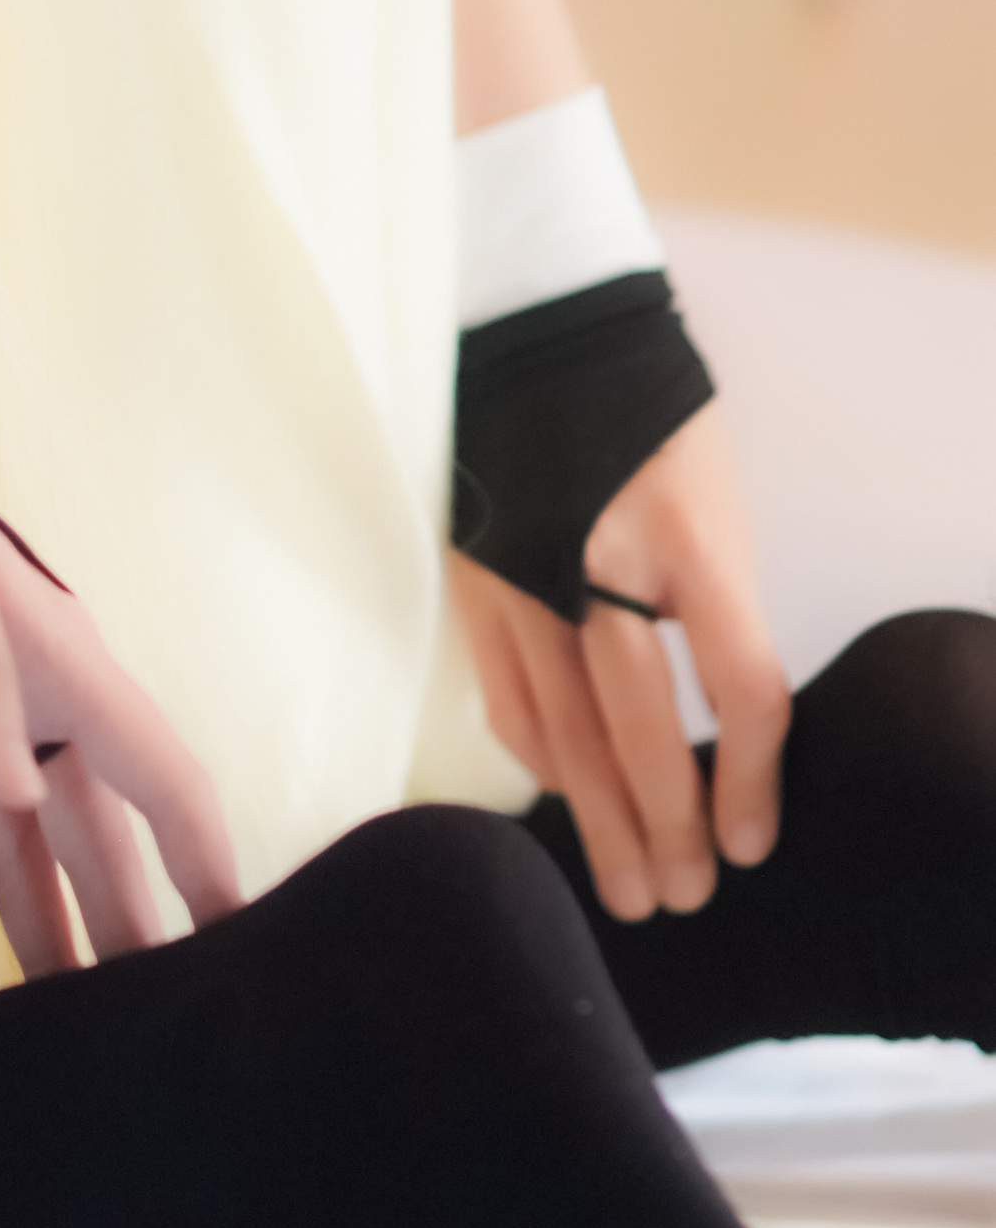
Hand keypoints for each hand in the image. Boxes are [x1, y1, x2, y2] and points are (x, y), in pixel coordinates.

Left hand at [0, 464, 241, 978]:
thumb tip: (18, 792)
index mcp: (76, 676)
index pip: (165, 780)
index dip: (203, 856)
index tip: (238, 937)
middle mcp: (44, 717)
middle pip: (100, 841)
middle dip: (128, 924)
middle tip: (151, 1020)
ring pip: (26, 855)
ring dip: (42, 931)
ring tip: (57, 1021)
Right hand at [449, 399, 790, 917]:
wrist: (540, 328)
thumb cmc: (651, 418)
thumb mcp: (713, 499)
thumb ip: (714, 603)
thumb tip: (718, 723)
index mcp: (690, 539)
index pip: (740, 687)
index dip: (752, 780)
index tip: (752, 843)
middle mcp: (602, 567)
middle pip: (641, 732)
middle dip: (666, 829)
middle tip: (682, 899)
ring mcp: (526, 579)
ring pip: (562, 732)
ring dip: (596, 820)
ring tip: (626, 887)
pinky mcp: (475, 582)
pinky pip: (508, 694)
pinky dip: (539, 757)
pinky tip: (561, 794)